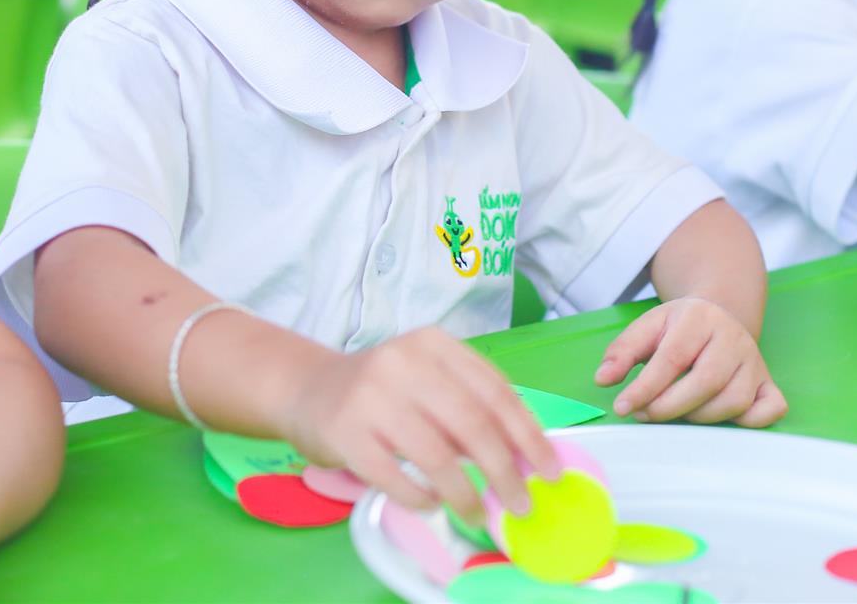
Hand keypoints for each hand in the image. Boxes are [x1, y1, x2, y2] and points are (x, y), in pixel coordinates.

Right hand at [283, 327, 558, 521]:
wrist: (308, 389)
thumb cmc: (382, 391)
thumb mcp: (429, 381)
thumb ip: (471, 407)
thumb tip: (525, 456)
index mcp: (434, 344)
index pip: (495, 390)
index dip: (528, 435)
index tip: (548, 470)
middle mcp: (403, 362)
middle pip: (472, 423)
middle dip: (505, 471)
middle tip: (521, 504)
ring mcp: (371, 397)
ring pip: (436, 455)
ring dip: (465, 493)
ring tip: (476, 513)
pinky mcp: (345, 432)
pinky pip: (394, 477)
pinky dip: (420, 497)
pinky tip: (430, 504)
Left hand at [593, 298, 785, 426]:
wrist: (719, 315)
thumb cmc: (678, 328)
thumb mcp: (647, 327)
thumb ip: (622, 352)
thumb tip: (603, 380)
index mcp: (699, 318)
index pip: (673, 357)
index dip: (646, 387)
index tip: (623, 406)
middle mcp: (733, 338)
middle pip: (706, 381)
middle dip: (669, 406)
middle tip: (644, 414)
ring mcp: (755, 362)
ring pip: (733, 401)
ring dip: (698, 416)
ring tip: (673, 412)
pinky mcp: (768, 383)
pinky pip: (770, 409)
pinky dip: (748, 422)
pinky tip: (719, 418)